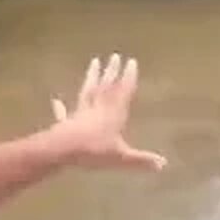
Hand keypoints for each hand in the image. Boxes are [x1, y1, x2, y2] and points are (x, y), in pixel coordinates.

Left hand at [49, 53, 166, 171]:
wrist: (64, 149)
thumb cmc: (95, 151)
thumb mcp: (121, 157)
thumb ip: (141, 160)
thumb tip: (163, 164)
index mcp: (113, 114)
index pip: (123, 91)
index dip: (128, 77)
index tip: (131, 61)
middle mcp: (98, 108)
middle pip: (106, 86)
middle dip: (111, 71)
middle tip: (114, 56)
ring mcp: (81, 113)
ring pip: (88, 91)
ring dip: (91, 77)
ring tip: (94, 62)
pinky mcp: (66, 122)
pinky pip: (64, 113)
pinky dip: (60, 107)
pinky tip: (55, 101)